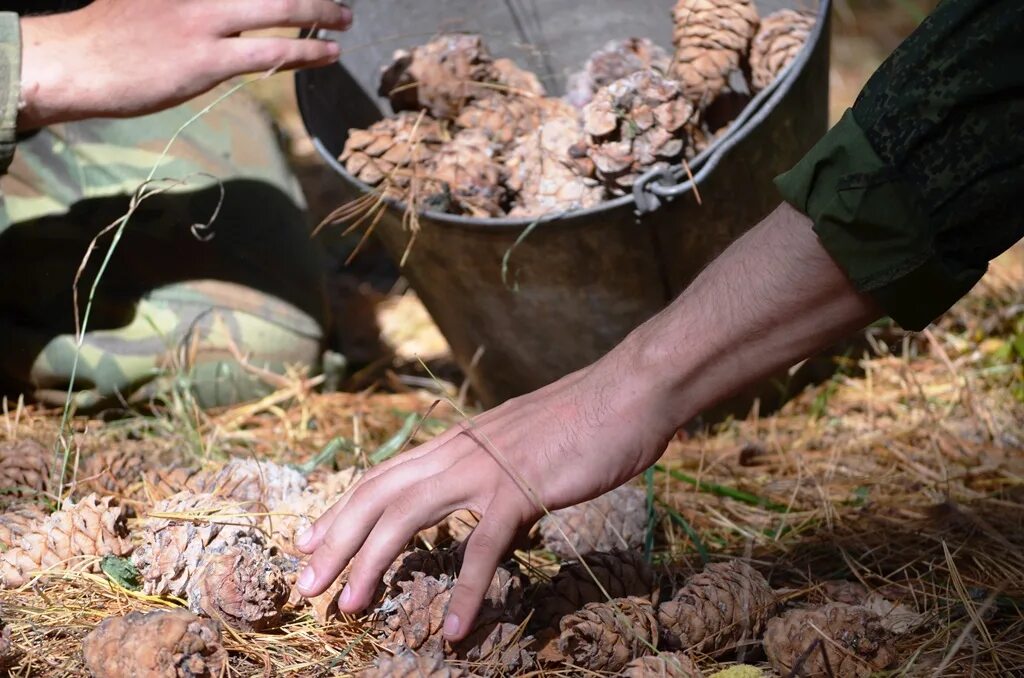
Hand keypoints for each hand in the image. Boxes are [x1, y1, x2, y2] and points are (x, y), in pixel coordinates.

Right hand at [18, 0, 351, 128]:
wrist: (76, 62)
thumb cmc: (111, 33)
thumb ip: (193, 0)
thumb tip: (234, 12)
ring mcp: (203, 19)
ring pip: (279, 7)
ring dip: (319, 11)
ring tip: (343, 18)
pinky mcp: (205, 59)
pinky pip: (268, 52)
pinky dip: (305, 51)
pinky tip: (327, 53)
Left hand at [293, 356, 680, 640]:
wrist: (629, 390)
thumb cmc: (583, 416)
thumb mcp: (520, 439)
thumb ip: (493, 464)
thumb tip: (485, 497)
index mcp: (456, 440)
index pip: (382, 475)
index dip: (341, 510)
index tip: (309, 541)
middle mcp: (458, 450)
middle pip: (378, 496)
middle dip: (335, 541)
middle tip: (304, 587)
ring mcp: (486, 468)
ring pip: (408, 516)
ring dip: (372, 563)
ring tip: (346, 607)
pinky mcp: (522, 489)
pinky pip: (484, 547)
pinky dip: (465, 590)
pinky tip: (454, 630)